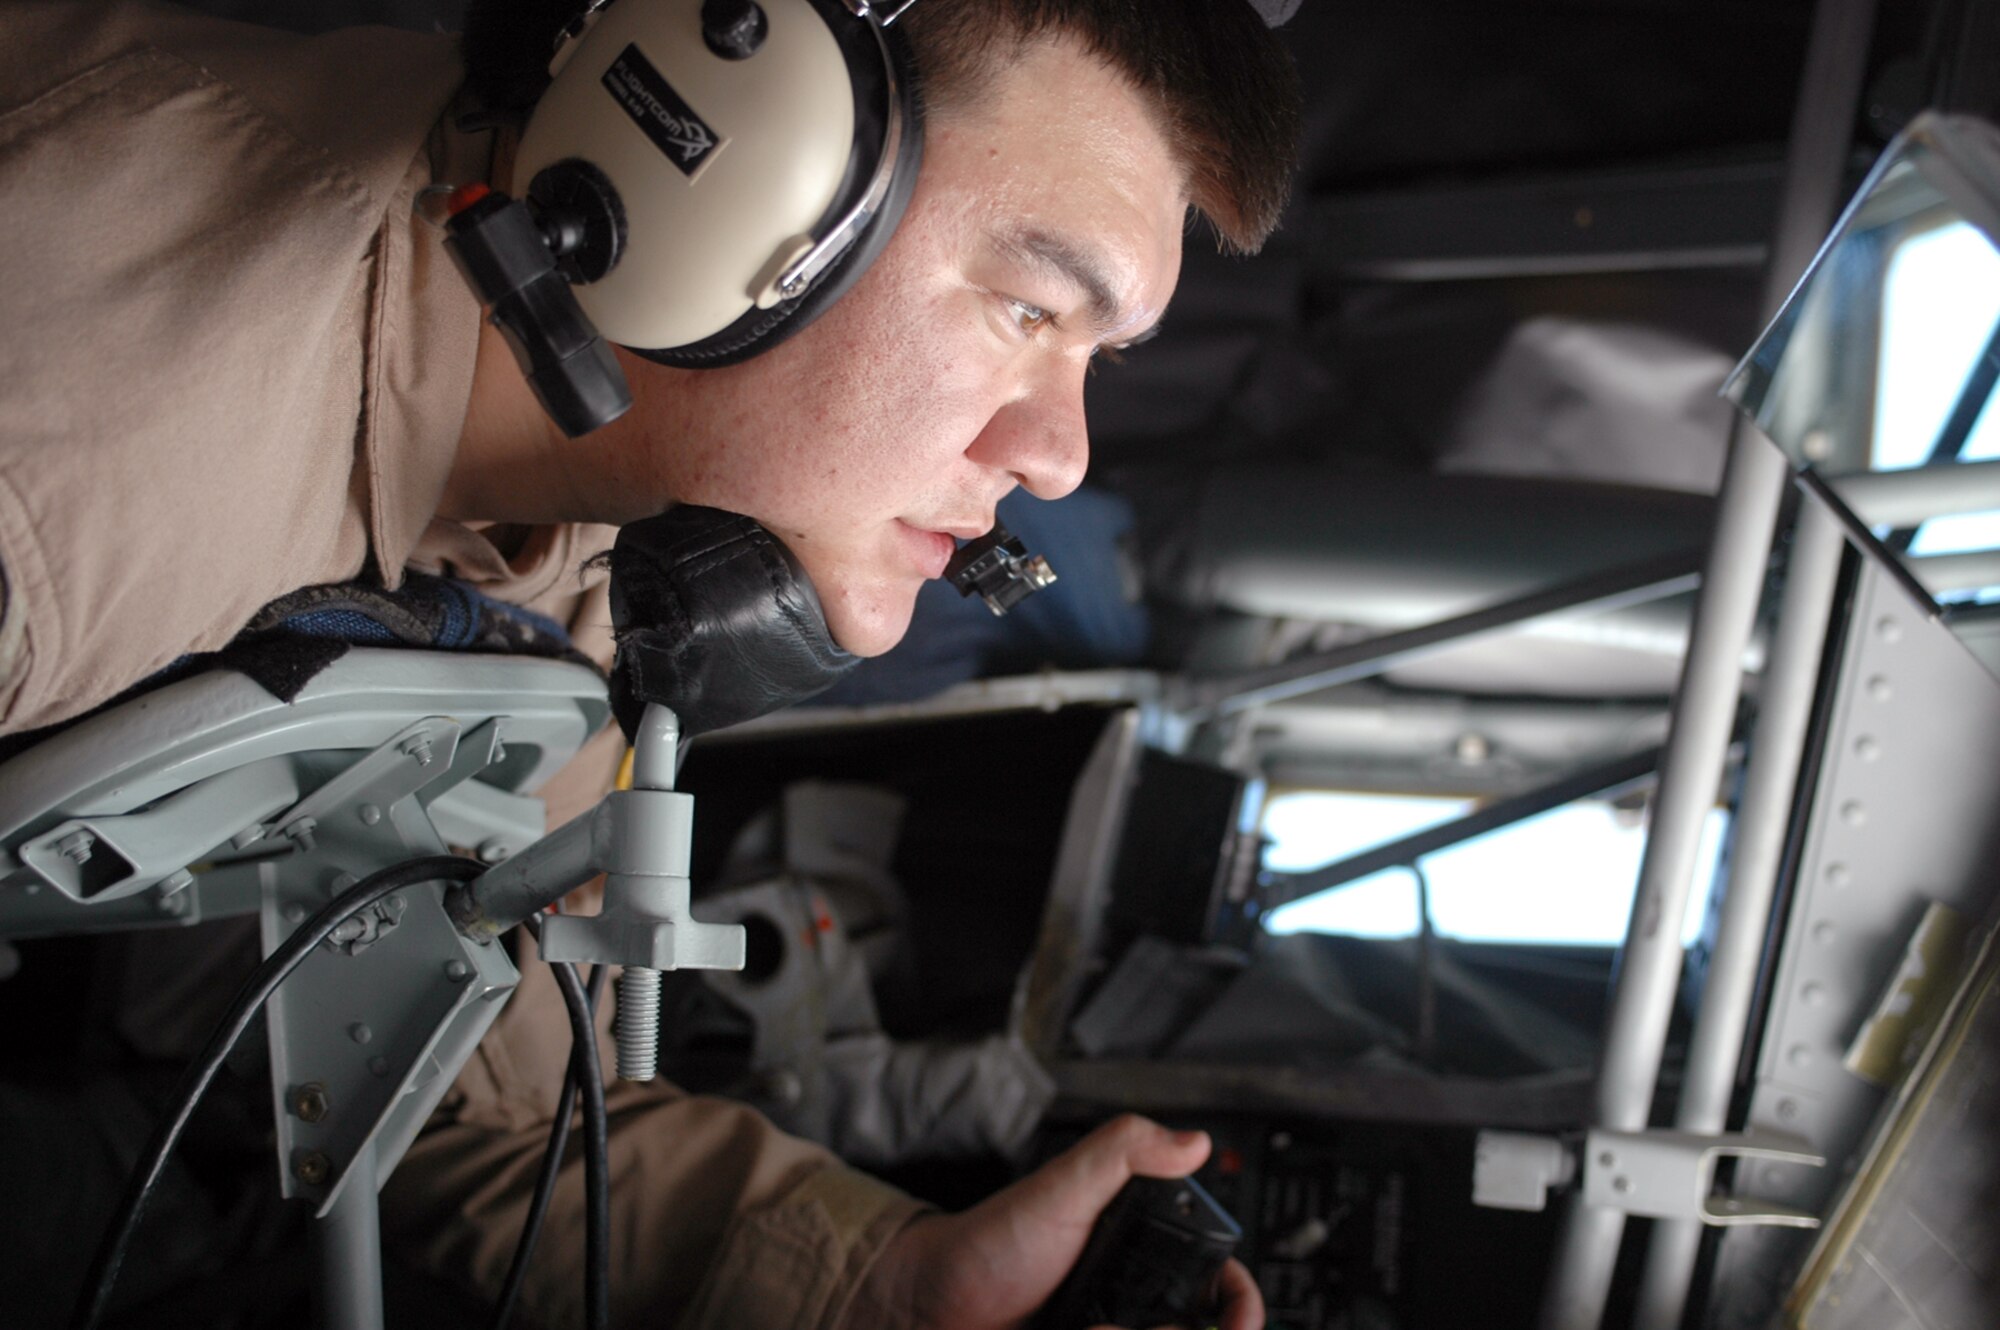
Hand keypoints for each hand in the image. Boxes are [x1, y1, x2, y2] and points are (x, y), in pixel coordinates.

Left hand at [845, 1113, 1262, 1329]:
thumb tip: (1194, 1141)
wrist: (928, 1304)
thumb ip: (1123, 1152)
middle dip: (1193, 1329)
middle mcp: (1139, 1305)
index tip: (1239, 1316)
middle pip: (1200, 1328)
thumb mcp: (1059, 1187)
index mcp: (1149, 1254)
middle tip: (1158, 1328)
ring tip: (1094, 1324)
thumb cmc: (990, 1243)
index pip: (1223, 1287)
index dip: (1241, 1305)